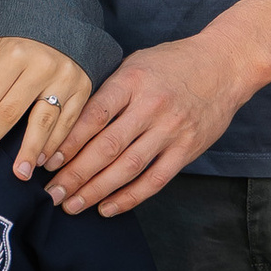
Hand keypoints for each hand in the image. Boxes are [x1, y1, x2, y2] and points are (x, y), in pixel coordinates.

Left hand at [0, 35, 92, 182]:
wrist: (59, 16)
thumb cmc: (16, 33)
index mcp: (15, 53)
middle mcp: (43, 66)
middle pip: (10, 113)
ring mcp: (67, 77)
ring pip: (44, 122)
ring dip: (29, 151)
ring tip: (18, 174)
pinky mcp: (85, 87)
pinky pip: (69, 122)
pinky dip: (57, 143)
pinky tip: (43, 160)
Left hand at [47, 25, 266, 217]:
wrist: (225, 64)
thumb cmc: (172, 62)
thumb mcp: (135, 62)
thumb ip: (107, 90)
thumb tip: (68, 120)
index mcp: (132, 81)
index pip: (93, 116)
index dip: (67, 141)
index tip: (45, 160)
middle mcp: (151, 106)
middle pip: (106, 147)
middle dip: (74, 174)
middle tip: (50, 194)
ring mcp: (171, 130)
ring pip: (128, 168)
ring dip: (96, 190)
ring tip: (71, 205)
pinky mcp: (187, 149)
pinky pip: (155, 179)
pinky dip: (130, 197)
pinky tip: (107, 207)